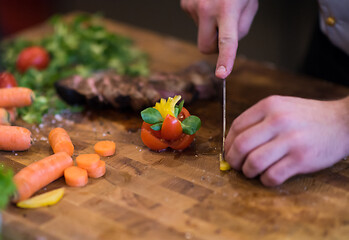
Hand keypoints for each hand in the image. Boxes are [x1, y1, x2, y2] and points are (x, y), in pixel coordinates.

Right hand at [180, 0, 257, 78]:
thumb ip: (240, 29)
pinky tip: (209, 4)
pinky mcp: (185, 4)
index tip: (221, 74)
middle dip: (214, 46)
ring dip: (211, 27)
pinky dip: (204, 18)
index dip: (225, 59)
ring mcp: (192, 6)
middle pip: (205, 47)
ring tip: (218, 7)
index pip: (227, 41)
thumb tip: (225, 45)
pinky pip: (196, 22)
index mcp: (227, 9)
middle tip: (224, 31)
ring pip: (201, 34)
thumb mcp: (249, 5)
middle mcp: (206, 8)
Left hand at [224, 95, 348, 185]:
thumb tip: (233, 142)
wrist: (342, 122)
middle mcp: (278, 121)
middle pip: (241, 146)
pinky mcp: (301, 159)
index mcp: (269, 106)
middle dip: (233, 160)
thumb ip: (258, 120)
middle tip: (236, 166)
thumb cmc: (307, 117)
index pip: (236, 127)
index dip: (228, 143)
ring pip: (254, 162)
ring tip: (251, 172)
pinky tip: (268, 176)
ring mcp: (291, 140)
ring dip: (247, 172)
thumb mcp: (281, 107)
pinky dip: (265, 180)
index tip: (229, 152)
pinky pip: (272, 175)